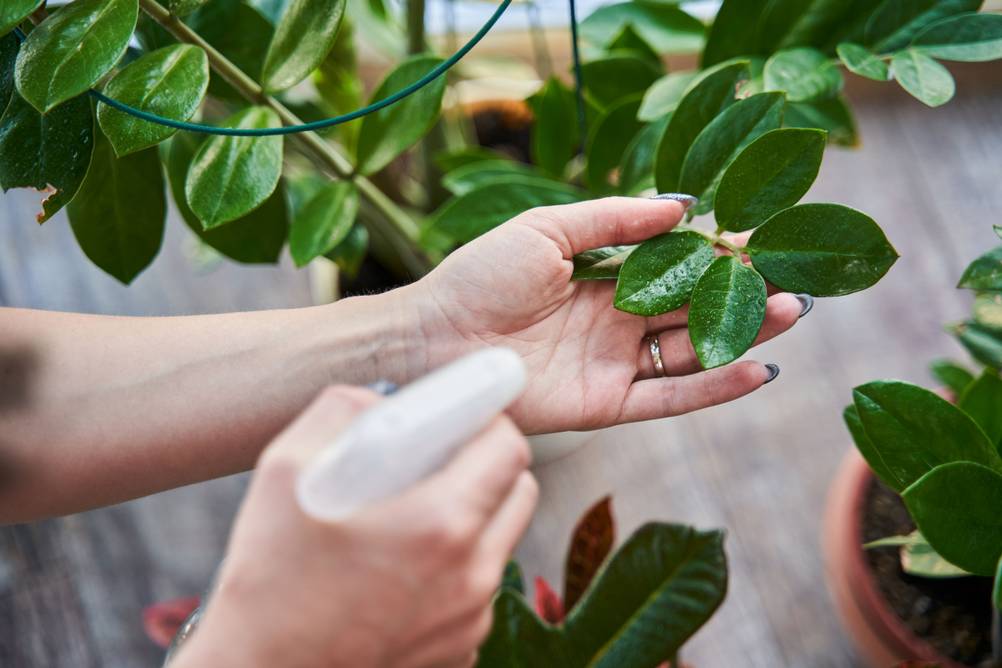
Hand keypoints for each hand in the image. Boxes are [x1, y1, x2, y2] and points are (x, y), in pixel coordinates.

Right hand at [173, 386, 537, 667]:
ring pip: (502, 540)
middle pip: (520, 492)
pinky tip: (404, 567)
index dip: (488, 420)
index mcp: (441, 524)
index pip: (509, 448)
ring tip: (413, 515)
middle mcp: (471, 574)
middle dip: (489, 465)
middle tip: (442, 459)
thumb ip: (339, 413)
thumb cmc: (269, 583)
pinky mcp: (460, 648)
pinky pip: (480, 587)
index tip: (463, 417)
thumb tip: (377, 399)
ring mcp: (470, 618)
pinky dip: (458, 566)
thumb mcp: (285, 472)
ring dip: (475, 515)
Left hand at [409, 197, 802, 433]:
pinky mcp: (607, 404)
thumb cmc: (480, 276)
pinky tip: (758, 369)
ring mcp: (613, 364)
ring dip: (741, 334)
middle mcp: (614, 322)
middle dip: (740, 295)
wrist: (435, 339)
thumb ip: (614, 218)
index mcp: (600, 277)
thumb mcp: (547, 229)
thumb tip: (684, 204)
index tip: (757, 241)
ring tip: (787, 312)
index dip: (714, 257)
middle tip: (790, 280)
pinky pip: (670, 396)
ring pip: (691, 351)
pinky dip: (715, 387)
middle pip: (691, 309)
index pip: (672, 267)